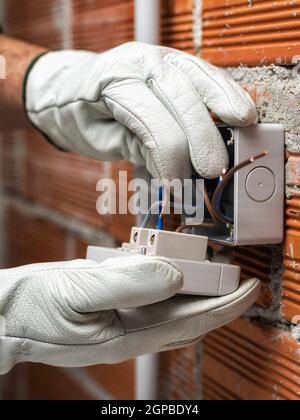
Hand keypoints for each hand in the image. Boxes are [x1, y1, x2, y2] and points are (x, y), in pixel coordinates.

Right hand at [0, 257, 259, 373]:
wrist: (7, 314)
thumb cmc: (35, 309)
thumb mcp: (79, 293)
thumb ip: (128, 284)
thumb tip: (174, 273)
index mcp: (129, 335)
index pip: (192, 322)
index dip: (225, 306)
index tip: (248, 288)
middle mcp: (133, 329)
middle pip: (187, 313)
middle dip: (215, 293)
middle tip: (232, 269)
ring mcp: (123, 317)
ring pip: (170, 300)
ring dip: (191, 281)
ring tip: (206, 262)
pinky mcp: (113, 303)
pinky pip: (148, 290)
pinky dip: (163, 274)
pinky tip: (166, 260)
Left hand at [25, 42, 256, 180]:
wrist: (68, 87)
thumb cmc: (82, 115)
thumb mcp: (102, 141)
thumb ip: (141, 151)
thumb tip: (178, 173)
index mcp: (116, 83)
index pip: (155, 127)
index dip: (173, 162)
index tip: (181, 188)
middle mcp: (142, 62)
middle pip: (185, 102)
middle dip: (204, 141)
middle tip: (215, 172)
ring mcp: (161, 56)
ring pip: (203, 80)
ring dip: (227, 109)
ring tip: (243, 134)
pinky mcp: (175, 60)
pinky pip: (207, 74)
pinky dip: (226, 92)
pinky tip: (240, 111)